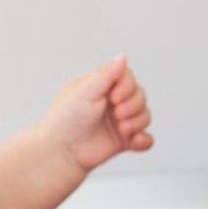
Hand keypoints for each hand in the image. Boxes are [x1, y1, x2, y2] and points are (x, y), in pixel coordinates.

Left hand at [41, 55, 153, 174]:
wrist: (62, 152)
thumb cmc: (65, 120)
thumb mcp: (85, 90)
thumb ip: (107, 74)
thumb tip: (122, 56)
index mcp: (100, 87)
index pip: (127, 77)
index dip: (127, 86)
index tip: (114, 96)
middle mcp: (111, 103)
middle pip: (139, 95)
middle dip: (133, 104)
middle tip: (117, 113)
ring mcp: (118, 122)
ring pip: (144, 115)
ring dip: (137, 121)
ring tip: (122, 128)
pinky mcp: (123, 141)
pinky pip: (145, 139)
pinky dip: (144, 140)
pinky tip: (135, 140)